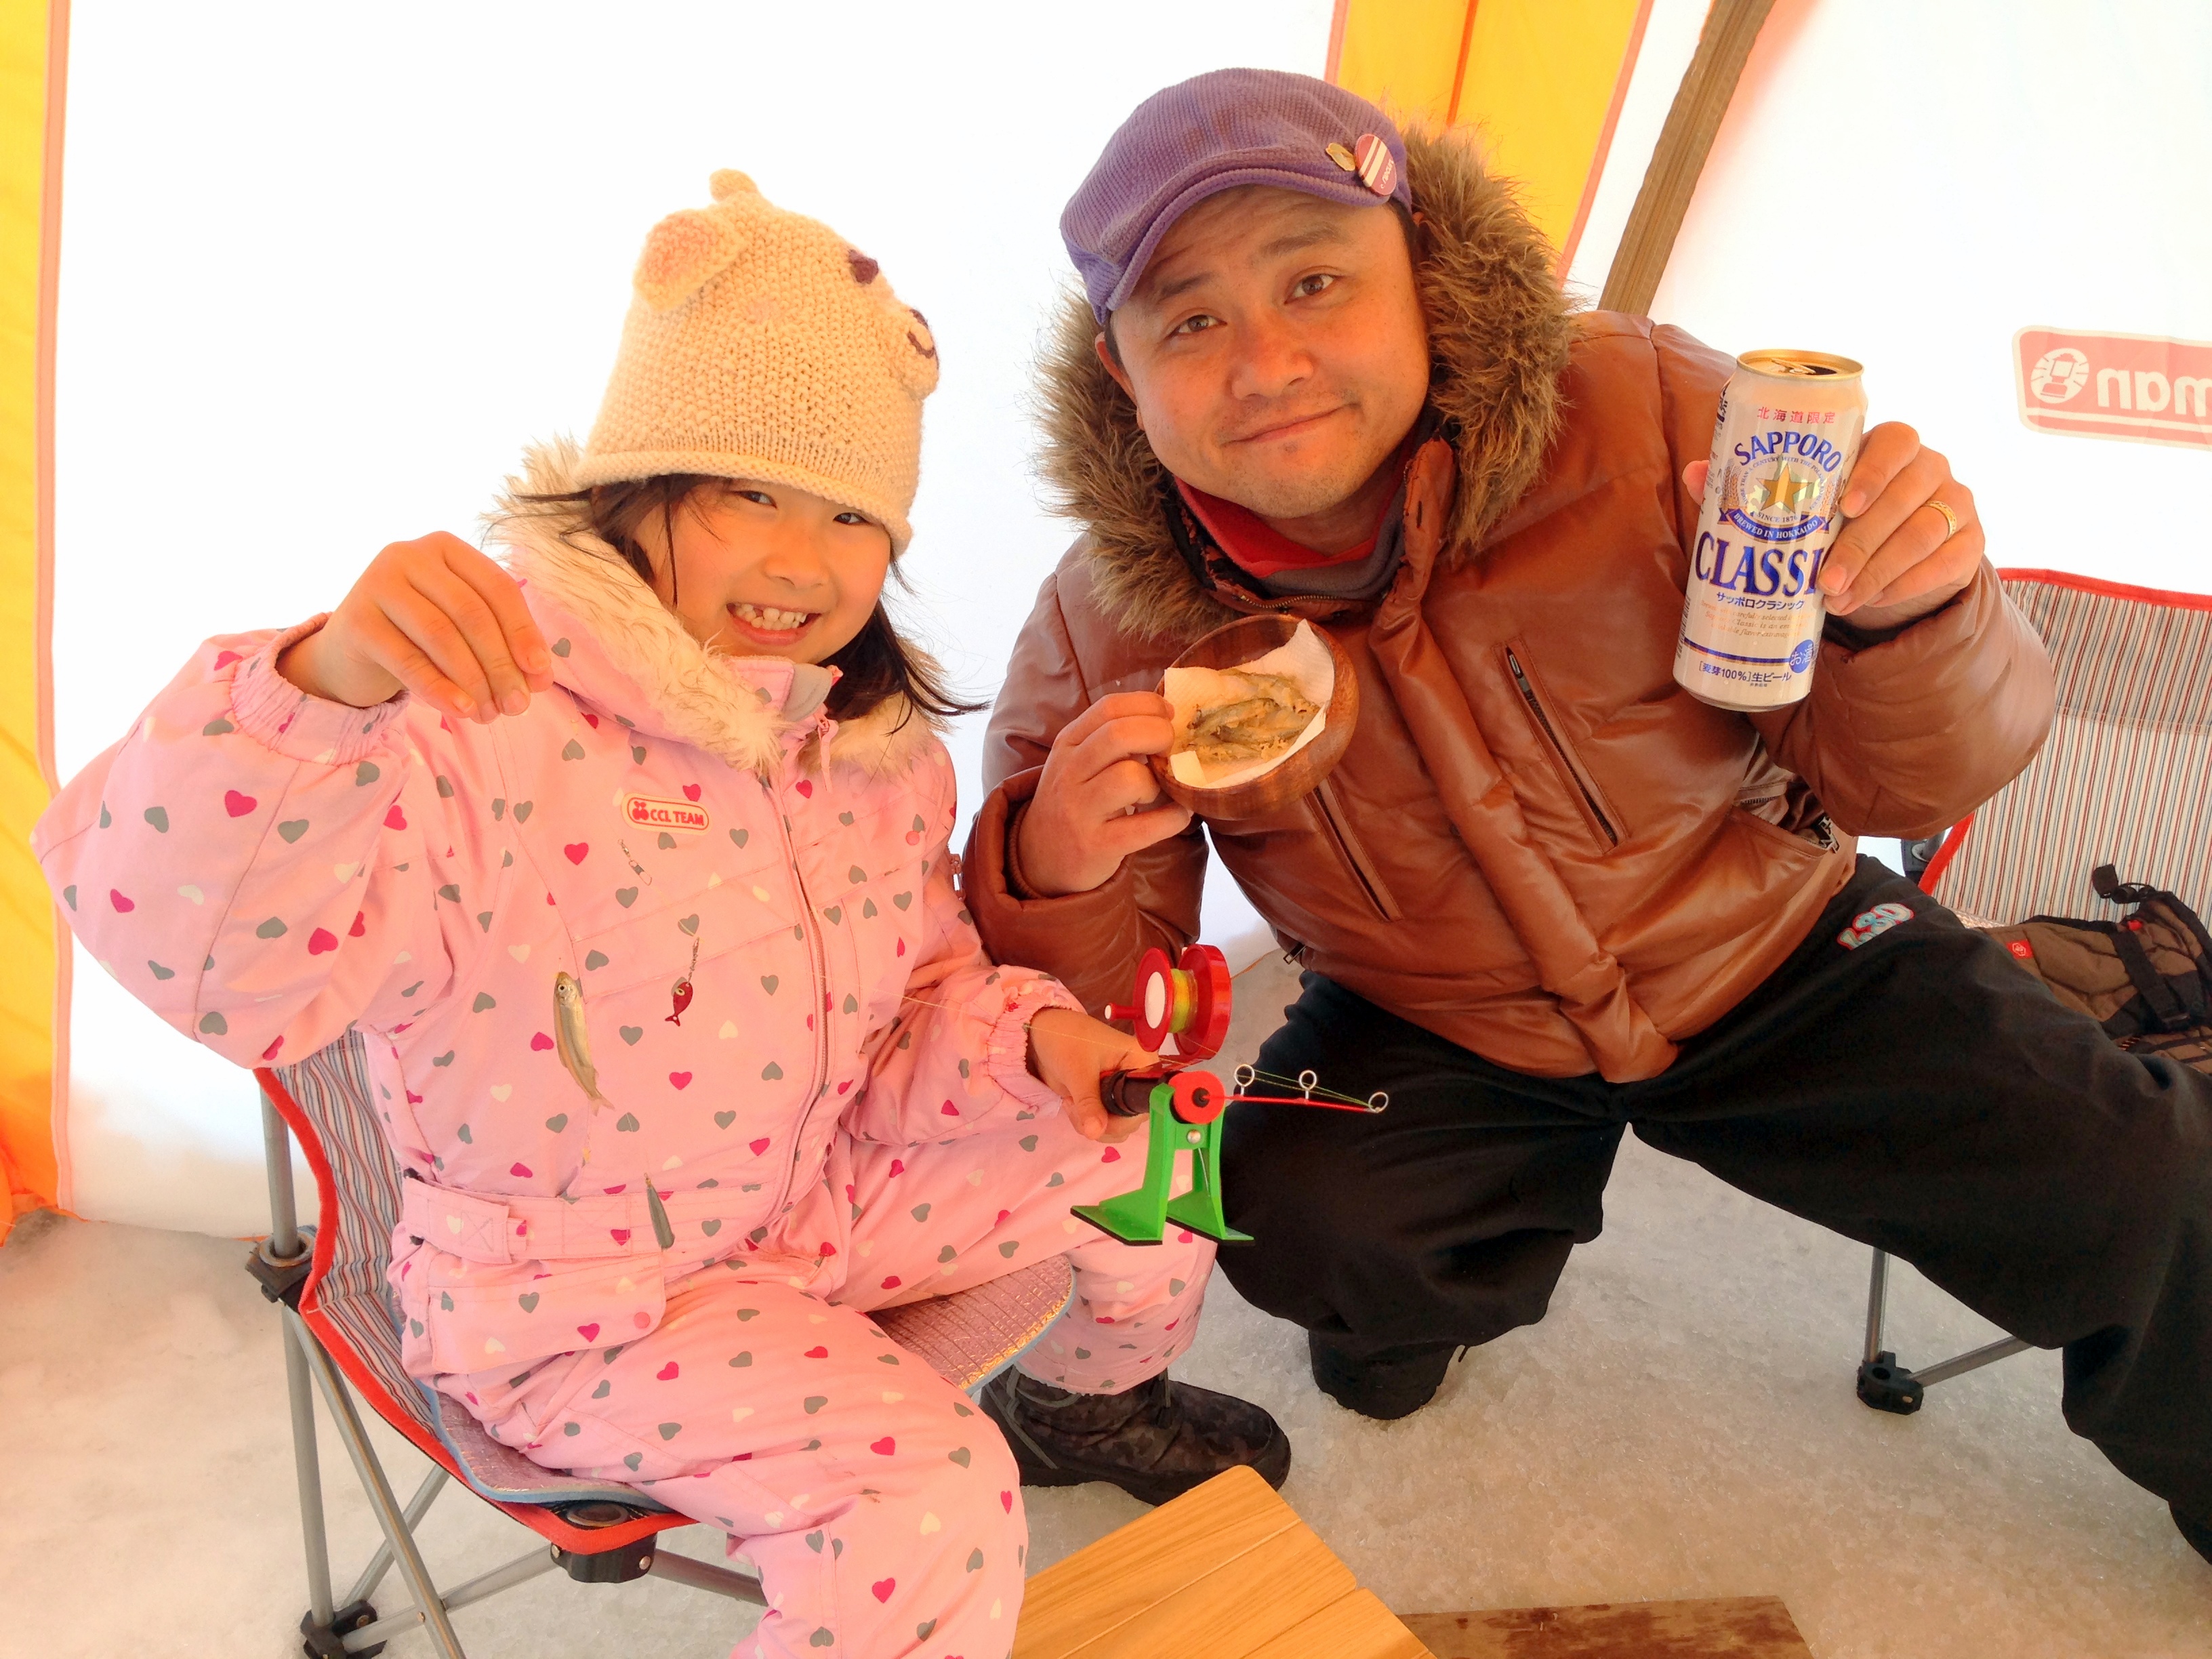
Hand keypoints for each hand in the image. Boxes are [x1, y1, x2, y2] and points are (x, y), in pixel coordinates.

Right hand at [278, 533, 555, 720]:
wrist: (353, 652)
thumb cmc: (420, 636)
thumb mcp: (463, 629)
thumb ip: (501, 643)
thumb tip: (538, 678)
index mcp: (446, 548)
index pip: (498, 588)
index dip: (524, 632)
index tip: (540, 675)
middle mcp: (409, 555)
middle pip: (471, 613)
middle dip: (501, 664)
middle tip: (517, 706)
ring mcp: (377, 583)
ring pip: (441, 635)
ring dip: (474, 681)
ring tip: (490, 715)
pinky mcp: (356, 621)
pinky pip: (407, 660)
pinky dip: (439, 688)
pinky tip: (461, 710)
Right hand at [1015, 693, 1193, 895]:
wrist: (1040, 856)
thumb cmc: (1075, 800)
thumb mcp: (1079, 761)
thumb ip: (1112, 737)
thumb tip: (1167, 715)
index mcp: (1068, 744)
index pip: (1109, 708)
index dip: (1148, 705)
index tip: (1169, 716)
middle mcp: (1069, 772)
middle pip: (1119, 735)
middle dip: (1159, 735)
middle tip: (1170, 750)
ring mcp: (1079, 811)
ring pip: (1130, 777)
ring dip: (1158, 781)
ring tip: (1157, 790)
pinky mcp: (1096, 846)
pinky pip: (1146, 826)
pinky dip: (1173, 818)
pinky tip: (1177, 814)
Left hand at [1025, 1007, 1155, 1142]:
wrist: (1043, 1036)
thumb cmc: (1065, 1040)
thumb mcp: (1077, 1070)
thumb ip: (1088, 1102)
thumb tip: (1095, 1133)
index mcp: (1142, 1062)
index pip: (1148, 1101)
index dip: (1127, 1116)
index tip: (1101, 1115)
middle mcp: (1138, 1080)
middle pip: (1133, 1120)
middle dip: (1102, 1121)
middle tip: (1075, 1103)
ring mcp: (1123, 1094)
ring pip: (1118, 1128)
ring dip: (1092, 1124)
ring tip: (1072, 1101)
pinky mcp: (1107, 1103)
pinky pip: (1105, 1126)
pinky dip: (1087, 1123)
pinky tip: (1072, 1104)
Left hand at [1682, 421, 1981, 632]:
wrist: (1888, 565)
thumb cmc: (1835, 525)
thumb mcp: (1801, 508)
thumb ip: (1755, 490)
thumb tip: (1696, 473)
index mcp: (1890, 447)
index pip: (1896, 440)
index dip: (1874, 469)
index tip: (1845, 506)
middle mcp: (1930, 468)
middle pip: (1907, 494)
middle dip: (1861, 542)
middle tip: (1824, 581)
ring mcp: (1955, 504)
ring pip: (1924, 532)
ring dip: (1879, 570)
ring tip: (1837, 602)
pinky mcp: (1970, 544)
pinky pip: (1949, 562)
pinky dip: (1910, 584)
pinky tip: (1876, 601)